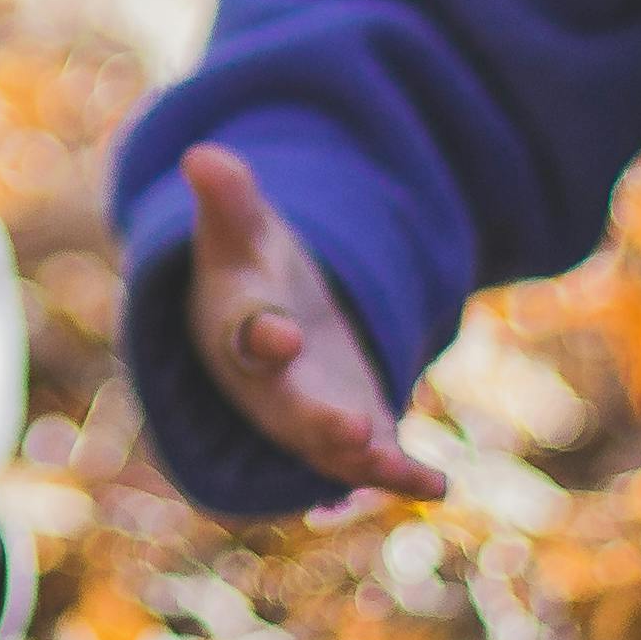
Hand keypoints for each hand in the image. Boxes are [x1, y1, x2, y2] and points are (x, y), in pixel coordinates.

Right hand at [182, 144, 442, 501]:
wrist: (261, 327)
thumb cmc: (248, 271)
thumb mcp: (241, 230)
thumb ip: (228, 198)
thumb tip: (202, 155)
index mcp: (237, 330)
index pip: (246, 334)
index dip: (264, 334)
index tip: (280, 333)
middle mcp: (269, 386)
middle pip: (290, 410)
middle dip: (320, 424)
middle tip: (353, 431)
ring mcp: (310, 416)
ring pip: (331, 450)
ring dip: (363, 461)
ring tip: (399, 470)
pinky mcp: (351, 432)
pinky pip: (373, 463)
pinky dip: (402, 477)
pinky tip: (439, 485)